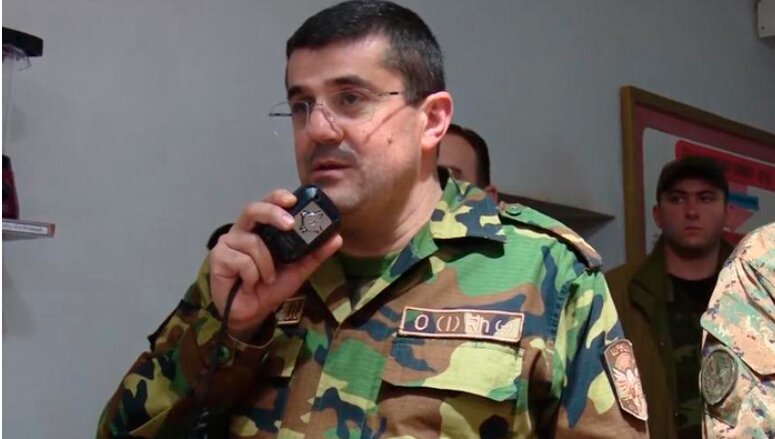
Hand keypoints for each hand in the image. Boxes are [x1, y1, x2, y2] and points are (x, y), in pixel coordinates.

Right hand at [209, 189, 341, 340]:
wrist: (253, 312)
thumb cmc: (271, 287)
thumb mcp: (298, 269)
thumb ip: (315, 253)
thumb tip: (337, 237)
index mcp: (262, 228)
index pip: (267, 204)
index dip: (277, 197)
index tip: (293, 200)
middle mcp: (243, 230)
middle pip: (253, 209)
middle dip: (272, 214)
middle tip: (289, 225)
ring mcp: (228, 242)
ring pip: (252, 242)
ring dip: (266, 265)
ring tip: (267, 278)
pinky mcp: (218, 257)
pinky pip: (242, 261)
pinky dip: (252, 275)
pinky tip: (249, 284)